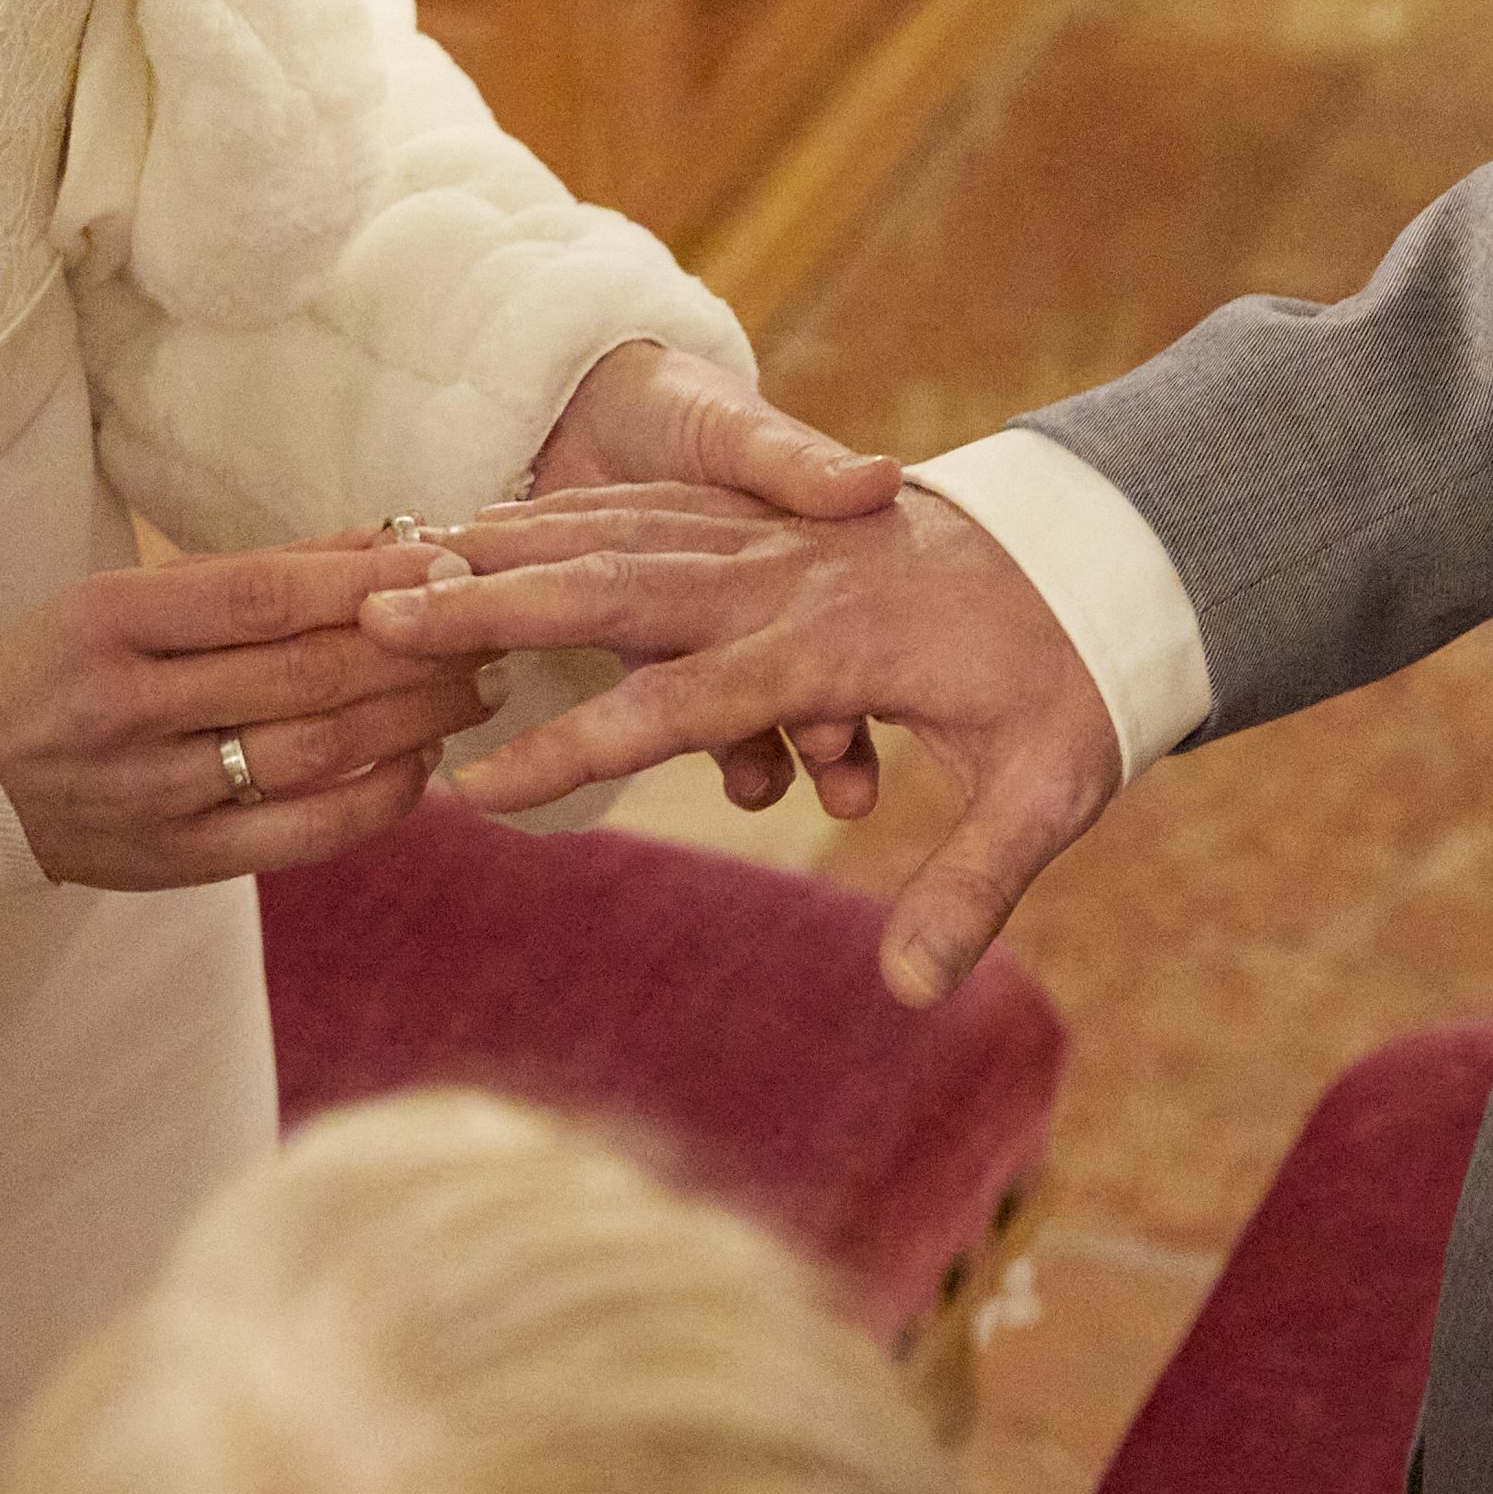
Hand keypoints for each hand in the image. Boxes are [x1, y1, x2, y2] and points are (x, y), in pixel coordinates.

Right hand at [0, 533, 500, 889]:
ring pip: (315, 751)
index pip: (264, 594)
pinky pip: (302, 832)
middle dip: (416, 648)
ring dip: (414, 717)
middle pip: (305, 674)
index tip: (446, 563)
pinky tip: (420, 763)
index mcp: (110, 619)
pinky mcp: (177, 861)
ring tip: (477, 686)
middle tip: (489, 625)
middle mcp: (128, 708)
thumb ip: (259, 573)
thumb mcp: (132, 596)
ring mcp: (153, 793)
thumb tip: (388, 543)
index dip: (368, 582)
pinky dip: (376, 797)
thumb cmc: (66, 666)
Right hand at [362, 489, 1120, 1006]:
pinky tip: (499, 520)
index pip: (674, 705)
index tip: (470, 794)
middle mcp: (788, 575)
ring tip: (401, 558)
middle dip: (486, 606)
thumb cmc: (1080, 675)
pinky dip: (571, 509)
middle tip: (375, 621)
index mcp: (836, 644)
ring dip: (510, 543)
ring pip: (619, 526)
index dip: (565, 750)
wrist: (1117, 549)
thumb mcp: (1055, 785)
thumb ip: (973, 883)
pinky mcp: (777, 511)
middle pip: (611, 584)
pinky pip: (656, 500)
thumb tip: (914, 993)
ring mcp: (778, 532)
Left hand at [537, 345, 904, 812]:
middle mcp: (760, 606)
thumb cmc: (669, 405)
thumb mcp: (733, 427)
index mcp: (799, 551)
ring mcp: (697, 634)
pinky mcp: (635, 645)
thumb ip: (792, 461)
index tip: (849, 735)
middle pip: (813, 685)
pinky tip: (639, 776)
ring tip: (759, 793)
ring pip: (740, 713)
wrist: (580, 406)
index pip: (848, 631)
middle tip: (852, 793)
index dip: (852, 687)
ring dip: (758, 759)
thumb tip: (880, 479)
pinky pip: (651, 710)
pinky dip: (647, 746)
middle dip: (837, 742)